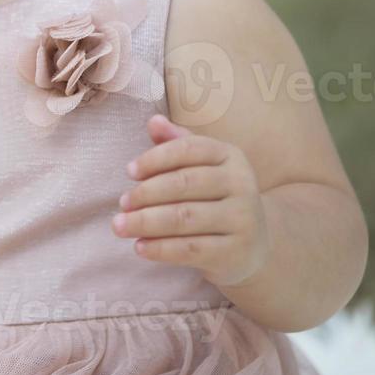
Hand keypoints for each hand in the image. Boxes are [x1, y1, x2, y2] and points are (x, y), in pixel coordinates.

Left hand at [112, 114, 270, 287]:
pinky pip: (191, 249)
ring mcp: (243, 220)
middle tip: (122, 203)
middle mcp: (242, 184)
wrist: (253, 245)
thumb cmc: (215, 197)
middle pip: (184, 183)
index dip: (155, 158)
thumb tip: (153, 122)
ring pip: (185, 217)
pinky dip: (161, 248)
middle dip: (146, 193)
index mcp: (231, 156)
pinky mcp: (237, 252)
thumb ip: (177, 143)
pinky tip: (139, 247)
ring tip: (120, 226)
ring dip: (146, 222)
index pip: (188, 149)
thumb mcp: (202, 166)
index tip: (129, 171)